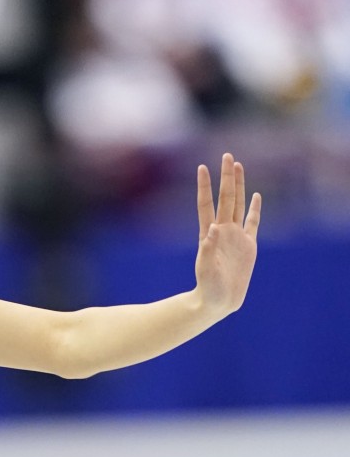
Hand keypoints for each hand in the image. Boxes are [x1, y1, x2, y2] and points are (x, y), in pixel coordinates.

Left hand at [194, 152, 261, 315]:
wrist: (218, 300)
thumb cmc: (208, 287)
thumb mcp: (205, 269)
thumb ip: (207, 250)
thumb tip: (212, 230)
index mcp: (208, 234)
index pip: (206, 204)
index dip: (205, 186)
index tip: (202, 167)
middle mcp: (222, 230)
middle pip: (225, 198)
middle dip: (226, 177)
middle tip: (227, 155)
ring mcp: (236, 236)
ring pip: (238, 204)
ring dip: (239, 185)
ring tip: (238, 166)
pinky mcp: (248, 245)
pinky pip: (253, 222)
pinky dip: (254, 208)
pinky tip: (256, 195)